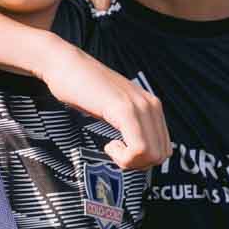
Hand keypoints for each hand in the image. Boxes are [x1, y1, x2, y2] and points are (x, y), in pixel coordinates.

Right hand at [26, 37, 168, 169]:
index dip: (143, 160)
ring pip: (151, 155)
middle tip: (116, 152)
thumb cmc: (83, 90)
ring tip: (111, 148)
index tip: (122, 150)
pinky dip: (123, 157)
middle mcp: (151, 105)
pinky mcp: (124, 109)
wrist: (64, 65)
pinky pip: (138, 148)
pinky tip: (108, 145)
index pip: (164, 149)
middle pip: (161, 155)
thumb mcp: (115, 110)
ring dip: (129, 161)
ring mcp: (139, 106)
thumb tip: (139, 155)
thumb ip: (131, 126)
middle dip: (137, 163)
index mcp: (152, 106)